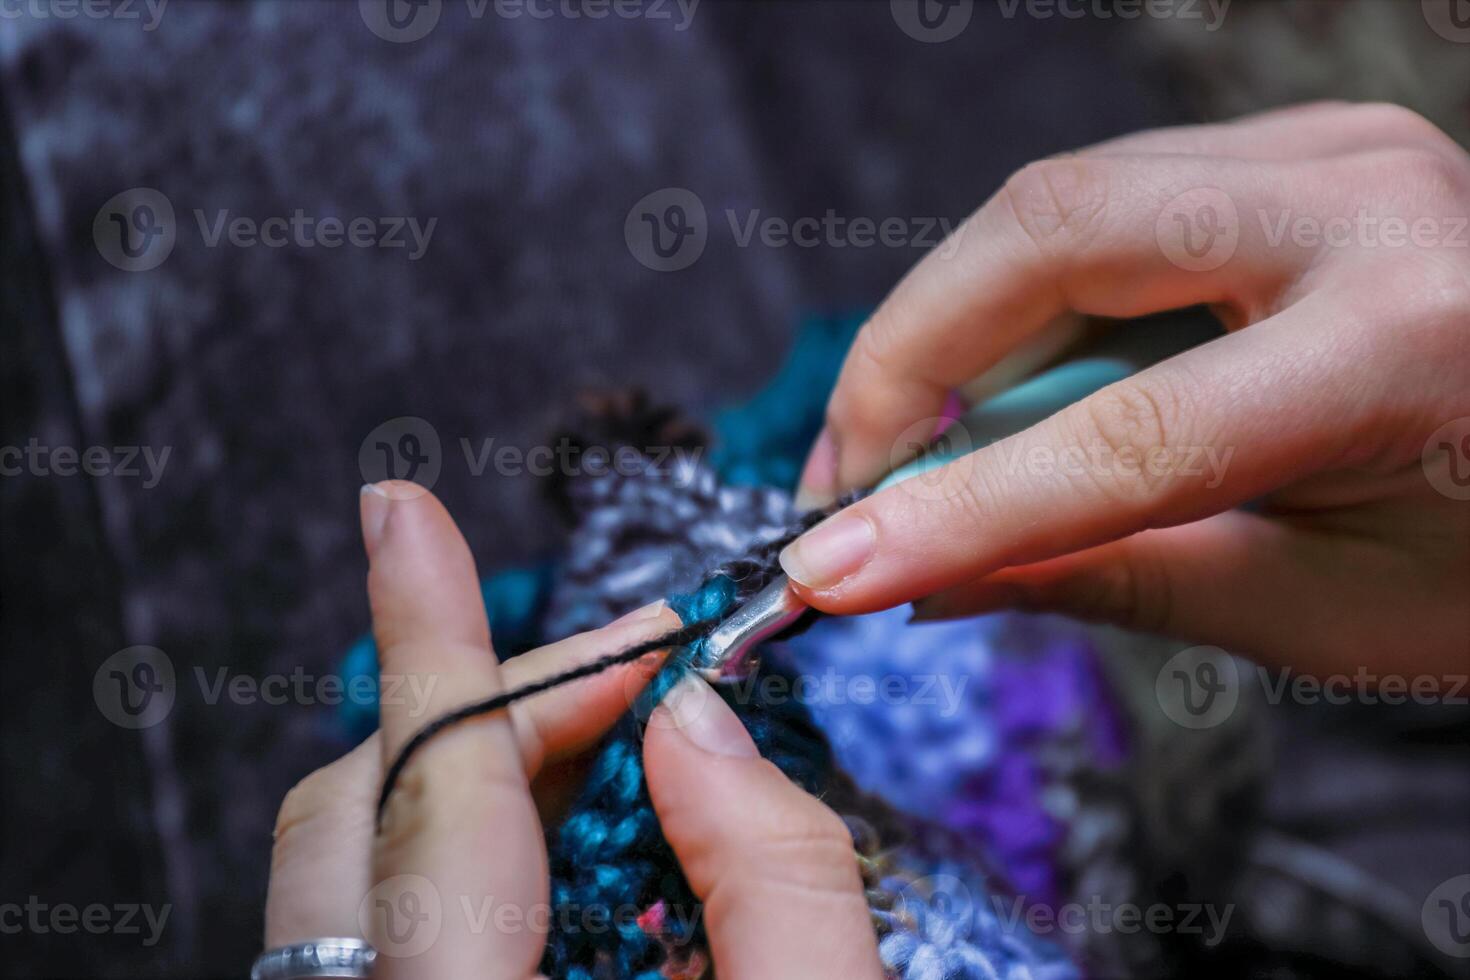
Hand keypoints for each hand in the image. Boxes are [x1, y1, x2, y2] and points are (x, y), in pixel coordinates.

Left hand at [264, 483, 880, 977]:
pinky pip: (385, 897)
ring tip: (632, 744)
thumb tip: (696, 724)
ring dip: (492, 759)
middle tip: (643, 671)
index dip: (425, 639)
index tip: (400, 514)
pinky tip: (584, 837)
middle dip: (500, 698)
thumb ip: (780, 884)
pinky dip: (477, 833)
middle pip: (369, 803)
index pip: (434, 799)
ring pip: (365, 842)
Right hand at [783, 102, 1469, 677]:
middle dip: (906, 359)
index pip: (1124, 436)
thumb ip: (1111, 576)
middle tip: (846, 482)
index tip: (828, 566)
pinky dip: (1013, 300)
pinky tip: (994, 388)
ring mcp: (1327, 150)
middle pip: (1046, 232)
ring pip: (1052, 203)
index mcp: (1403, 346)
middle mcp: (1362, 205)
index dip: (954, 511)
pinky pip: (1095, 205)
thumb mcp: (1317, 607)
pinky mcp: (1293, 148)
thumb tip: (925, 576)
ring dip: (945, 326)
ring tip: (900, 449)